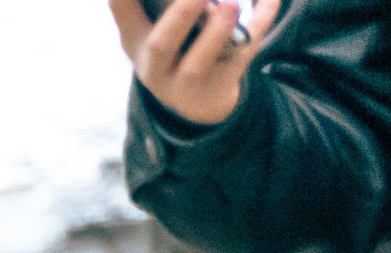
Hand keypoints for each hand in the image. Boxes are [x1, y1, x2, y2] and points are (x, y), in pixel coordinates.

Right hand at [113, 0, 277, 126]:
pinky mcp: (218, 87)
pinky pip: (241, 57)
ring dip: (215, 32)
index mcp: (135, 40)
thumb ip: (168, 8)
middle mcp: (154, 66)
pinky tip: (270, 1)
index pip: (120, 7)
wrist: (196, 104)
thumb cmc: (176, 51)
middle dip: (182, 14)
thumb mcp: (156, 31)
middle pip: (162, 44)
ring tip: (233, 4)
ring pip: (197, 63)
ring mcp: (184, 84)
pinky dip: (258, 26)